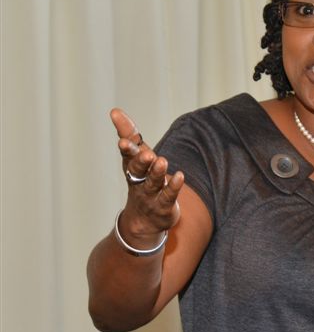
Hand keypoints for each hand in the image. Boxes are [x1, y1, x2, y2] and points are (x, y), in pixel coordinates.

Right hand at [110, 108, 183, 240]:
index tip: (123, 141)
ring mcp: (150, 195)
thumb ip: (129, 135)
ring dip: (157, 173)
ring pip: (153, 183)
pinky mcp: (163, 206)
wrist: (143, 221)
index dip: (127, 149)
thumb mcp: (135, 158)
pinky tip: (180, 176)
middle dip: (141, 161)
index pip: (128, 156)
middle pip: (138, 170)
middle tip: (147, 154)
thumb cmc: (141, 181)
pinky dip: (173, 187)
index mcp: (131, 167)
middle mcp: (139, 181)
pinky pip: (168, 196)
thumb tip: (115, 111)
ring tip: (162, 162)